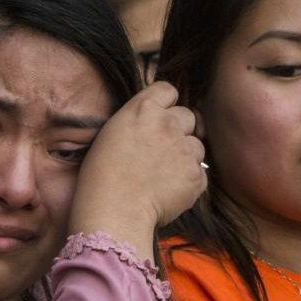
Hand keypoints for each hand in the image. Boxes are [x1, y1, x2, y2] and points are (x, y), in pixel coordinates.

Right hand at [70, 82, 205, 253]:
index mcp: (143, 109)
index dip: (166, 103)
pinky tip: (169, 190)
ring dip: (186, 156)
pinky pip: (200, 172)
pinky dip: (189, 181)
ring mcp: (185, 149)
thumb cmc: (101, 177)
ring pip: (196, 145)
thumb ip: (137, 122)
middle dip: (179, 129)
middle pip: (188, 116)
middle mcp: (168, 124)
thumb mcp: (111, 134)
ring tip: (164, 174)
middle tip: (163, 149)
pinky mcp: (195, 175)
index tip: (161, 116)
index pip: (168, 90)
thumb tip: (153, 124)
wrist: (114, 210)